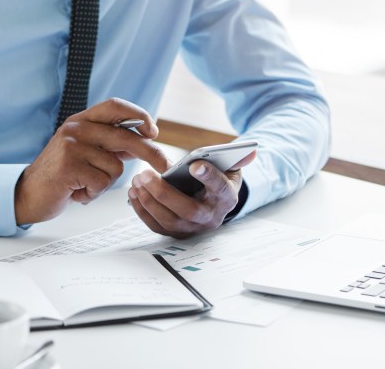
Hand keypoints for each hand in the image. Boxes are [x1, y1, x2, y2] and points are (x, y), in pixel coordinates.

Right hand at [14, 99, 168, 224]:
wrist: (27, 194)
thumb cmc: (60, 175)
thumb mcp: (86, 152)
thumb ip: (111, 144)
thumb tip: (144, 139)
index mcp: (81, 120)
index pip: (115, 106)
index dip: (139, 115)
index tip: (153, 131)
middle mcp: (76, 129)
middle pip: (125, 137)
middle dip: (150, 153)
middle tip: (165, 166)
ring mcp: (71, 146)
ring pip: (115, 166)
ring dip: (105, 183)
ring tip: (84, 184)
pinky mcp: (69, 166)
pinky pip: (102, 182)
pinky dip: (93, 194)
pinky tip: (77, 192)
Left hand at [128, 150, 255, 238]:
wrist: (214, 203)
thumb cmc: (219, 180)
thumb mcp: (229, 168)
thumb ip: (236, 158)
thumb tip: (250, 151)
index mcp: (226, 198)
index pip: (219, 188)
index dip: (208, 176)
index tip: (194, 164)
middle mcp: (211, 218)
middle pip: (188, 210)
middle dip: (164, 193)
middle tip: (145, 173)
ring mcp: (193, 229)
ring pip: (169, 221)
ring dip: (149, 201)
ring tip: (137, 180)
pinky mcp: (177, 234)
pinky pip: (157, 226)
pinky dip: (142, 210)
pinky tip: (134, 193)